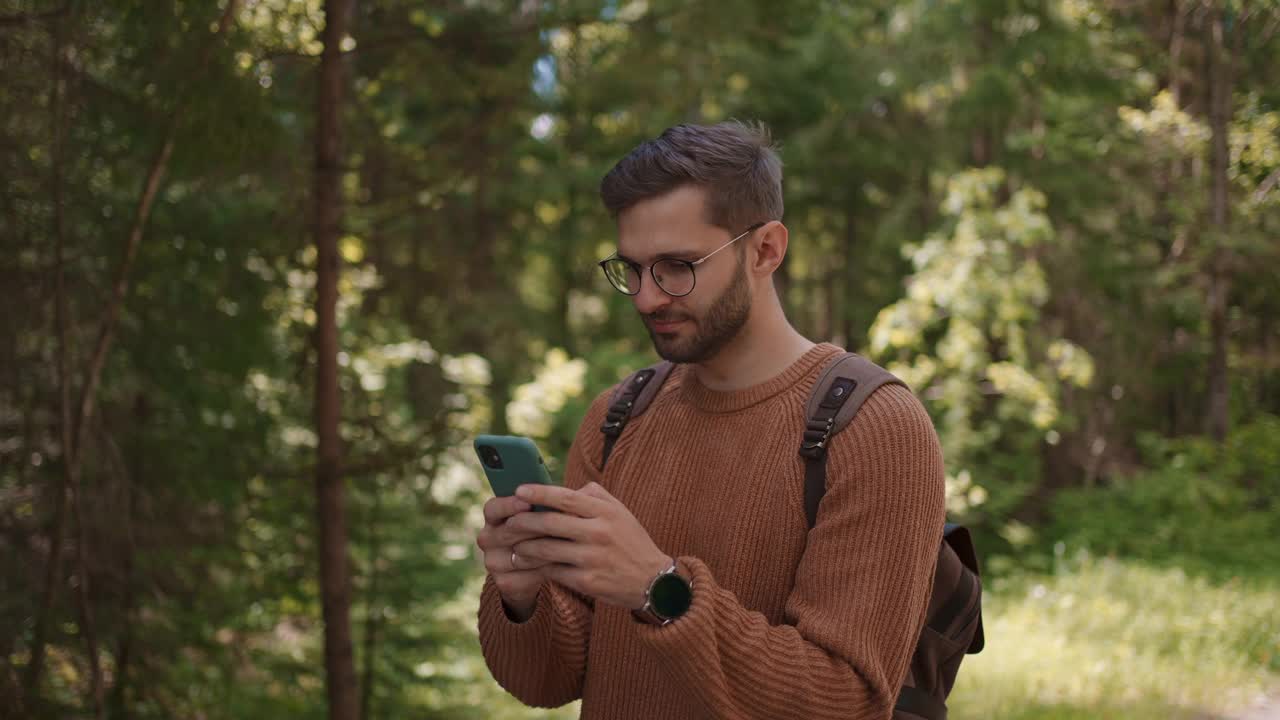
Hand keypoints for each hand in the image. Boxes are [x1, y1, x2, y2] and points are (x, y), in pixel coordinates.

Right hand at [475, 494, 553, 619]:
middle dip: (531, 526)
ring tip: (564, 541)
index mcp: (495, 515)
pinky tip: (561, 562)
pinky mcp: (504, 583)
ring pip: (517, 553)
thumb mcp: (549, 512)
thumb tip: (580, 491)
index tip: (526, 503)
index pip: (493, 508)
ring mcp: (494, 562)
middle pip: (506, 531)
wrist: (545, 568)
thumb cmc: (549, 530)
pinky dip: (542, 568)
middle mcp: (489, 537)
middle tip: (553, 523)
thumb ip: (554, 501)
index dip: (509, 505)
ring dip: (540, 547)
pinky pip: (523, 575)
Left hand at [507, 482, 669, 610]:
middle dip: (523, 522)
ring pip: (546, 549)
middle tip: (508, 522)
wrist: (654, 582)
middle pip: (550, 523)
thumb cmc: (631, 542)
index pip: (566, 497)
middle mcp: (599, 533)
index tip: (519, 490)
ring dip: (525, 547)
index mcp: (606, 512)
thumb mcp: (621, 513)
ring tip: (514, 545)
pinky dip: (537, 567)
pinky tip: (528, 565)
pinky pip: (553, 571)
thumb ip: (595, 496)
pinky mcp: (587, 582)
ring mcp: (592, 558)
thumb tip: (568, 488)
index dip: (540, 493)